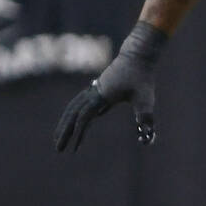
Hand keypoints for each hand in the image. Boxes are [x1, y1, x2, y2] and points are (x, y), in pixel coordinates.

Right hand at [54, 21, 165, 150]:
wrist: (138, 56)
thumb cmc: (142, 77)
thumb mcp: (145, 99)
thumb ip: (145, 117)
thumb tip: (148, 136)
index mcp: (101, 96)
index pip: (84, 118)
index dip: (78, 134)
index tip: (74, 149)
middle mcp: (93, 93)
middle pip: (72, 114)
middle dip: (64, 132)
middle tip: (58, 149)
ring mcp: (94, 89)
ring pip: (74, 108)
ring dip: (66, 123)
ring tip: (62, 137)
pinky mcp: (99, 88)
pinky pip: (82, 104)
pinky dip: (76, 114)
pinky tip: (82, 124)